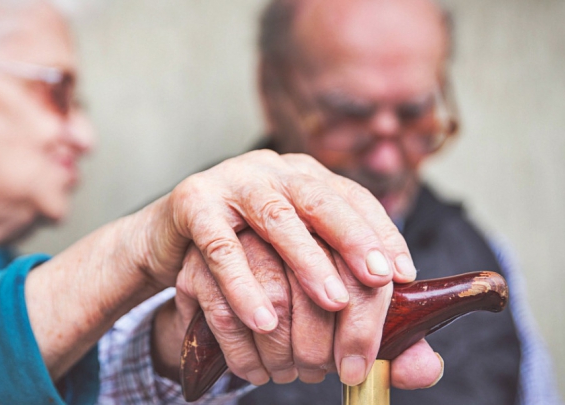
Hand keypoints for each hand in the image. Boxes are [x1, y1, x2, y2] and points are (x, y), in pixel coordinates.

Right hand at [143, 150, 416, 335]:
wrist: (170, 239)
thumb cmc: (244, 257)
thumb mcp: (294, 271)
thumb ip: (356, 316)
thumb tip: (423, 368)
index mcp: (304, 178)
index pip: (353, 198)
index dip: (381, 233)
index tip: (402, 275)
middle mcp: (273, 171)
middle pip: (320, 198)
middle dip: (353, 238)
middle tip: (379, 280)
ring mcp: (232, 182)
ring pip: (275, 216)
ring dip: (306, 260)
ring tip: (333, 302)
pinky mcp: (193, 203)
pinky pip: (220, 246)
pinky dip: (243, 284)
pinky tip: (265, 319)